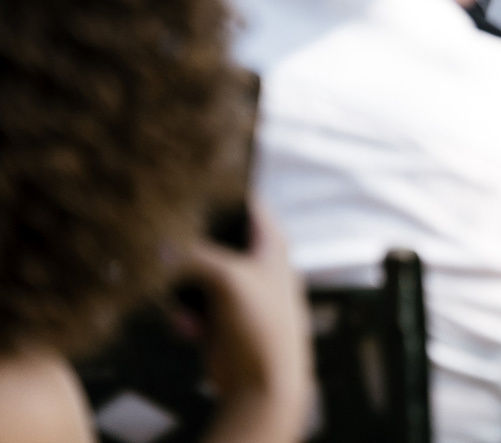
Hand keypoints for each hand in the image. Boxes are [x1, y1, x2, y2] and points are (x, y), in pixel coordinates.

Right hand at [181, 198, 312, 442]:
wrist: (263, 383)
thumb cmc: (261, 326)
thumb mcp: (229, 280)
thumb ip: (194, 256)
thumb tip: (158, 244)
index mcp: (270, 242)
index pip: (243, 203)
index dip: (217, 194)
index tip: (183, 190)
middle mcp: (254, 260)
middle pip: (212, 238)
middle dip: (185, 246)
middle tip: (157, 245)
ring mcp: (236, 289)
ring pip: (194, 272)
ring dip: (180, 286)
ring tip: (175, 299)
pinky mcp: (220, 315)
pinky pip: (190, 304)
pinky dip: (185, 314)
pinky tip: (188, 329)